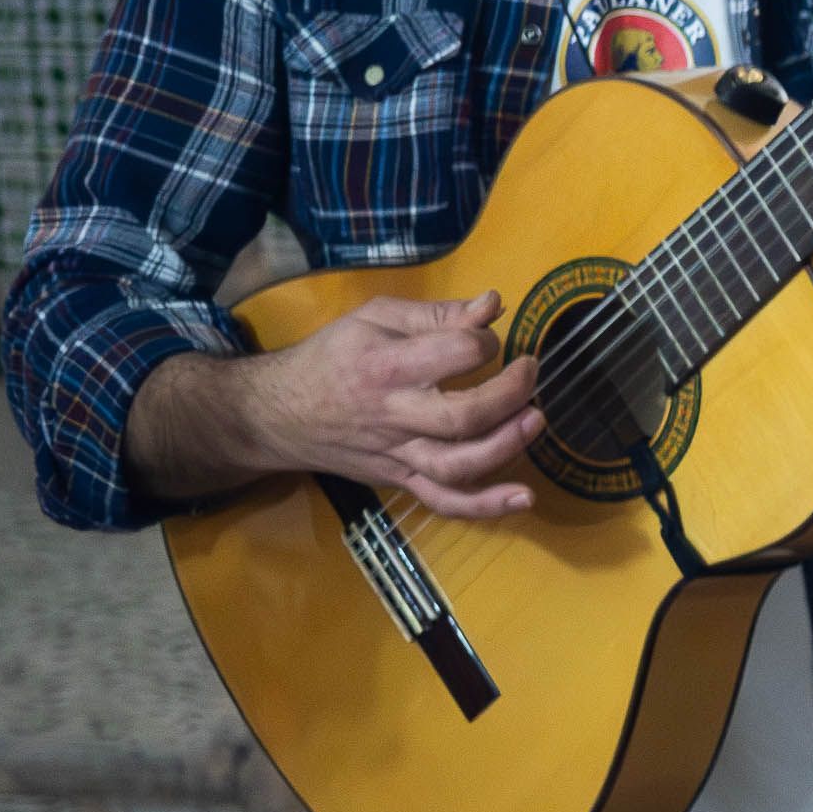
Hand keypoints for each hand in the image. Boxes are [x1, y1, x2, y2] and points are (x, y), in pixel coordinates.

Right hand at [216, 292, 547, 515]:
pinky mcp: (400, 480)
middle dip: (510, 395)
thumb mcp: (374, 319)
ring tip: (534, 421)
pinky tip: (524, 498)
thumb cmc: (332, 357)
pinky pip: (444, 502)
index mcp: (386, 365)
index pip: (454, 353)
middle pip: (462, 416)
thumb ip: (437, 314)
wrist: (278, 413)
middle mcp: (394, 414)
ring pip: (457, 465)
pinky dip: (485, 507)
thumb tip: (494, 304)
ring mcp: (398, 454)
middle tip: (529, 371)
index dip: (485, 342)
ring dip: (507, 447)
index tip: (488, 339)